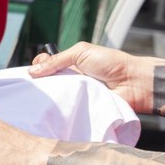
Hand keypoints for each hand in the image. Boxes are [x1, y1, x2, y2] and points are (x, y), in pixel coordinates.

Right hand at [28, 42, 154, 112]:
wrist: (132, 82)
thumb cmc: (110, 63)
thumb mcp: (81, 53)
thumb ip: (57, 60)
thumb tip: (32, 70)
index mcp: (71, 64)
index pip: (48, 66)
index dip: (39, 67)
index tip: (32, 72)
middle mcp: (72, 80)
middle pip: (49, 83)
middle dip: (41, 85)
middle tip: (34, 89)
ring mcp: (77, 96)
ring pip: (56, 98)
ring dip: (51, 98)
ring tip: (42, 101)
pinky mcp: (82, 110)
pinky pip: (67, 112)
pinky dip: (61, 111)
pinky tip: (53, 111)